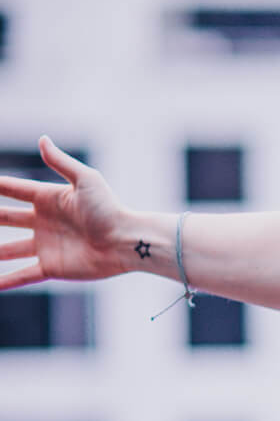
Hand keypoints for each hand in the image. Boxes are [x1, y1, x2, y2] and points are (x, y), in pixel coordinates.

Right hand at [0, 137, 133, 288]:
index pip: (12, 190)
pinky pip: (23, 274)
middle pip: (4, 218)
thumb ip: (61, 162)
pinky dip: (6, 280)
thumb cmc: (110, 209)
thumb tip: (42, 139)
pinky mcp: (52, 267)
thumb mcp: (85, 180)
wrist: (126, 242)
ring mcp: (45, 245)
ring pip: (8, 249)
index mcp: (48, 199)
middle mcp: (43, 222)